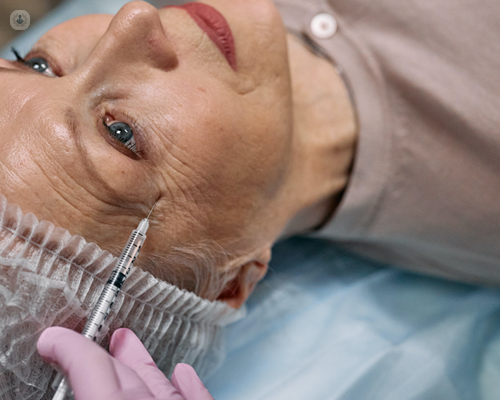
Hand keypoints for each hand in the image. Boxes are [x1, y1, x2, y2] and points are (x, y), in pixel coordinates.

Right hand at [37, 327, 214, 399]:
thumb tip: (75, 383)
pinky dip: (190, 387)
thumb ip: (84, 393)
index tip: (54, 339)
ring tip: (128, 341)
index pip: (91, 368)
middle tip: (87, 341)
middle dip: (102, 356)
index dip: (71, 348)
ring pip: (159, 382)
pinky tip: (185, 372)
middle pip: (124, 375)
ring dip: (140, 362)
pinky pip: (198, 399)